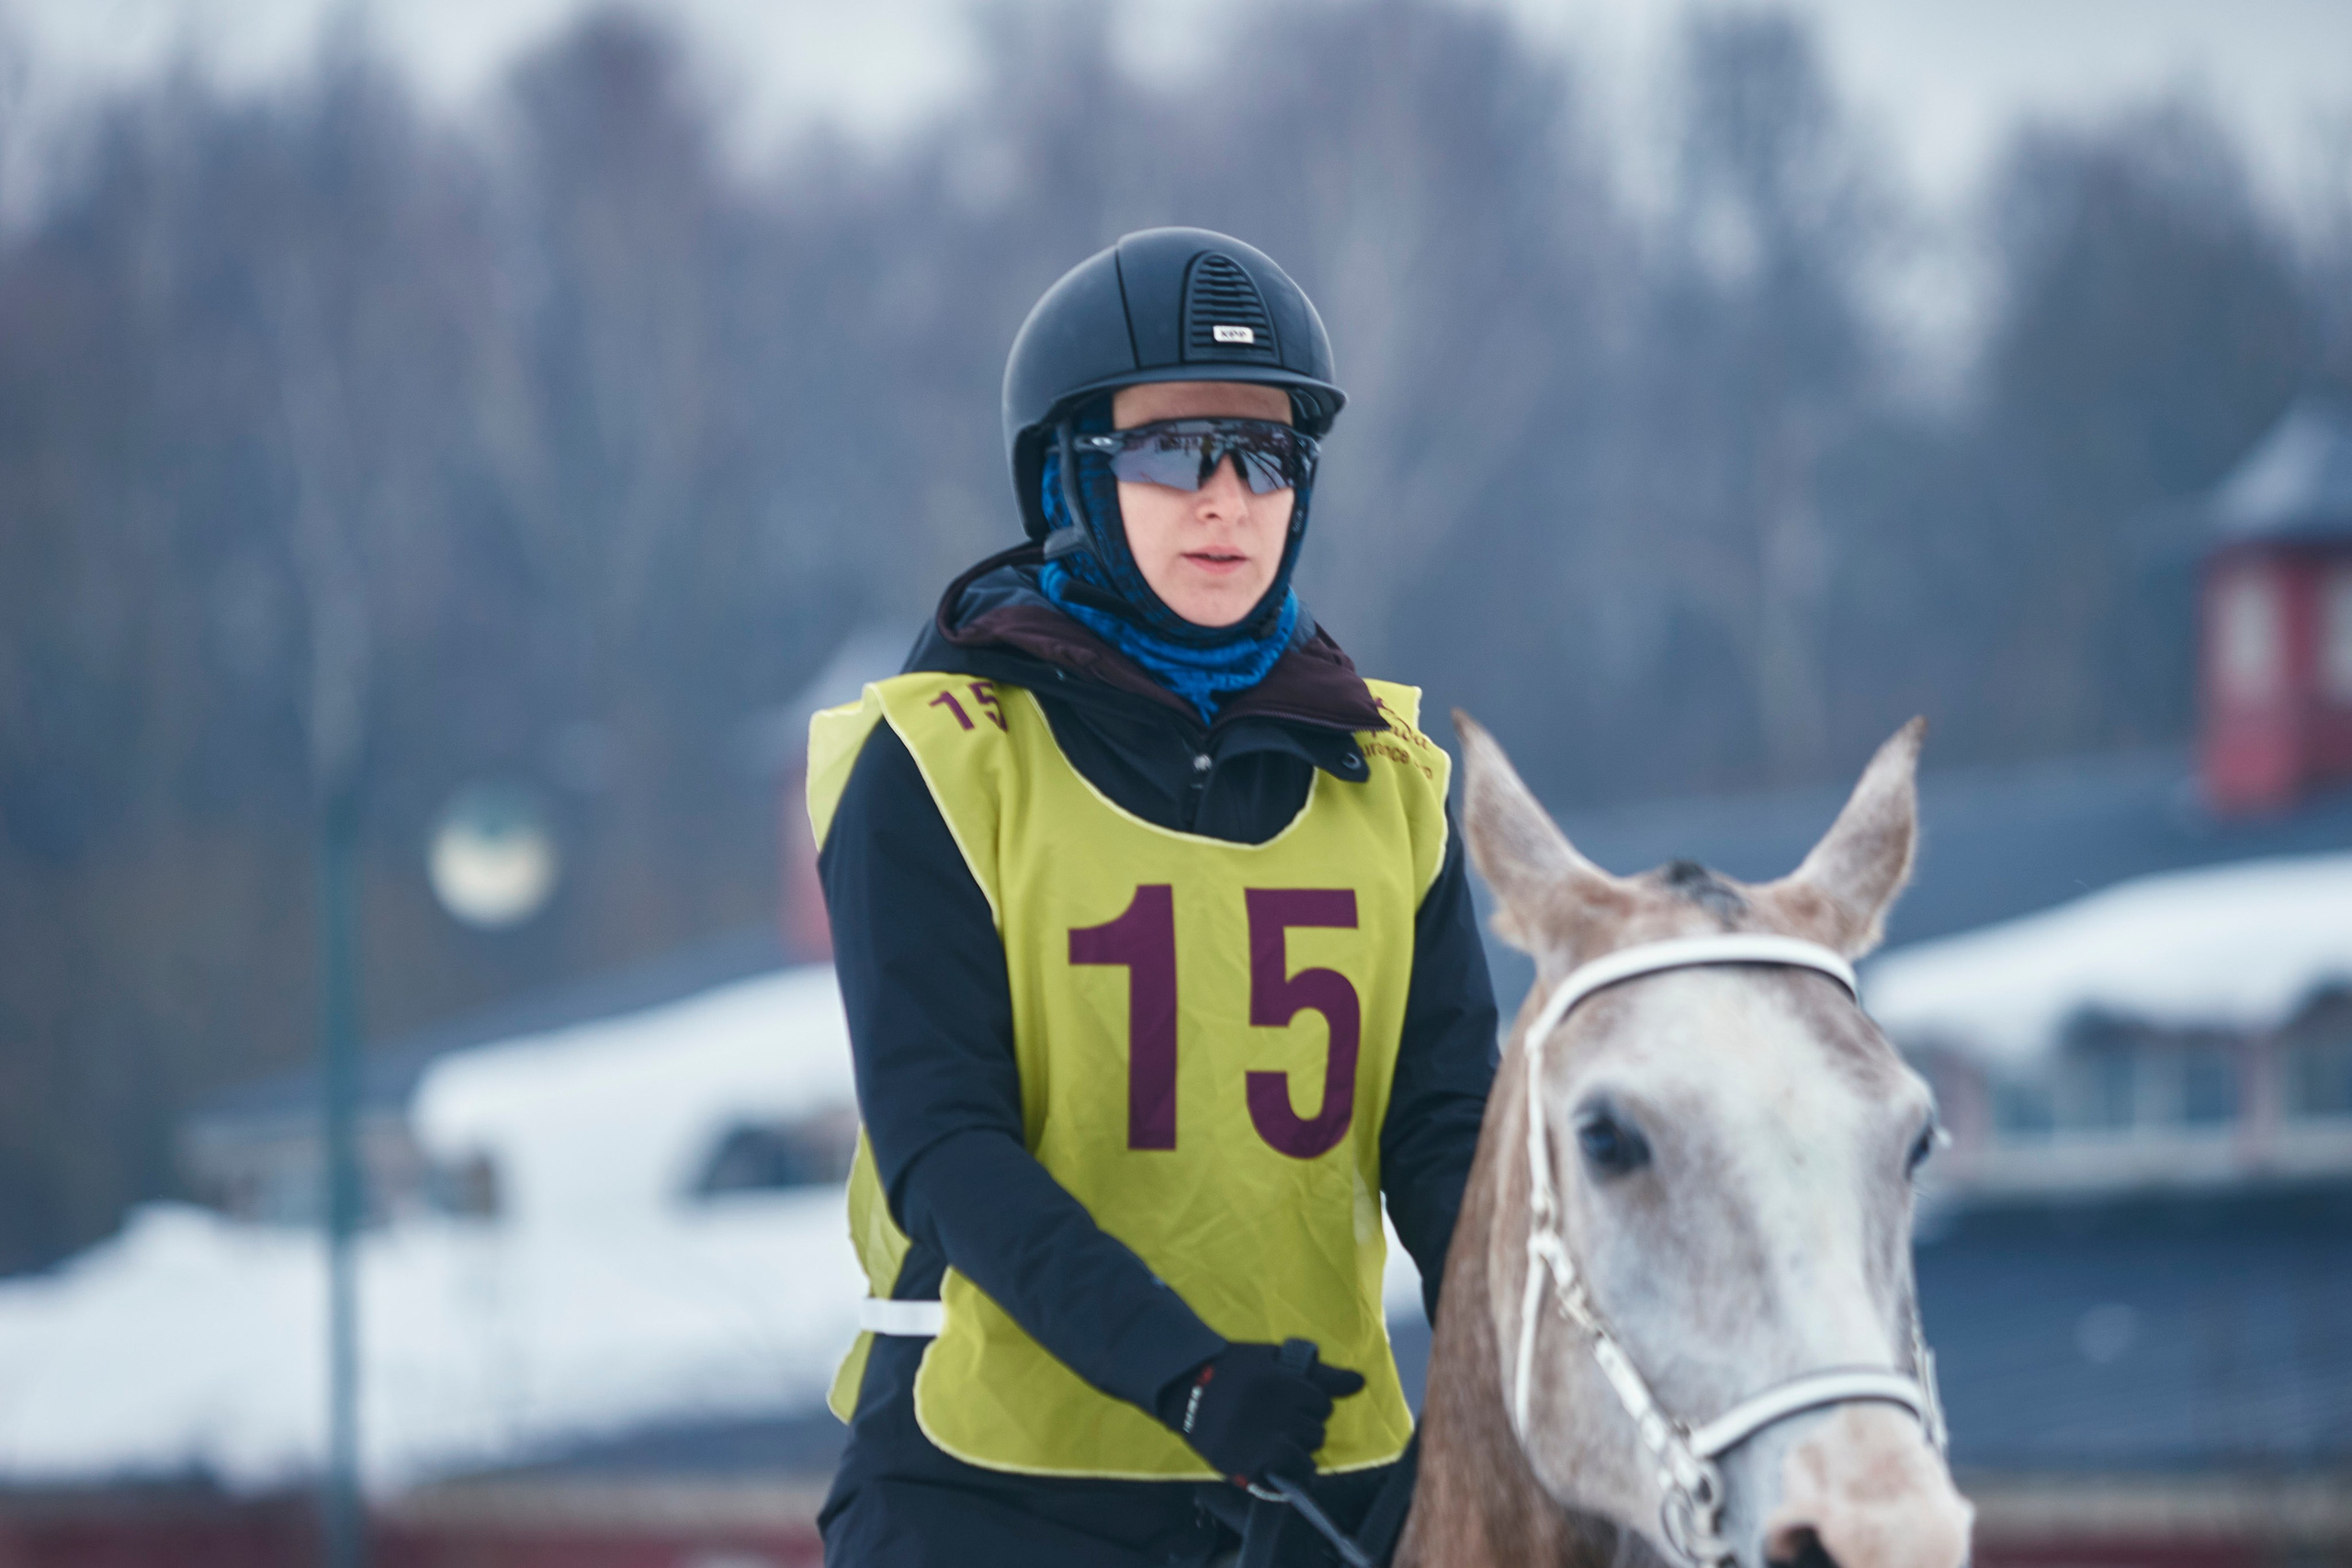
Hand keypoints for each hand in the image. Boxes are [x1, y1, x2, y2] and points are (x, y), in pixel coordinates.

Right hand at [1155, 1341, 1366, 1485]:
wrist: (1185, 1390)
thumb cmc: (1232, 1369)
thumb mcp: (1273, 1359)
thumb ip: (1318, 1373)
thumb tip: (1360, 1382)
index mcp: (1279, 1384)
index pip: (1320, 1402)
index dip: (1311, 1402)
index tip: (1294, 1399)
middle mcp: (1272, 1415)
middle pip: (1316, 1431)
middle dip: (1306, 1426)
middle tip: (1284, 1420)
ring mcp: (1258, 1444)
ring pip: (1304, 1457)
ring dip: (1298, 1451)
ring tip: (1280, 1442)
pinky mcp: (1244, 1467)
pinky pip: (1282, 1481)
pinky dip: (1285, 1476)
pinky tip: (1277, 1465)